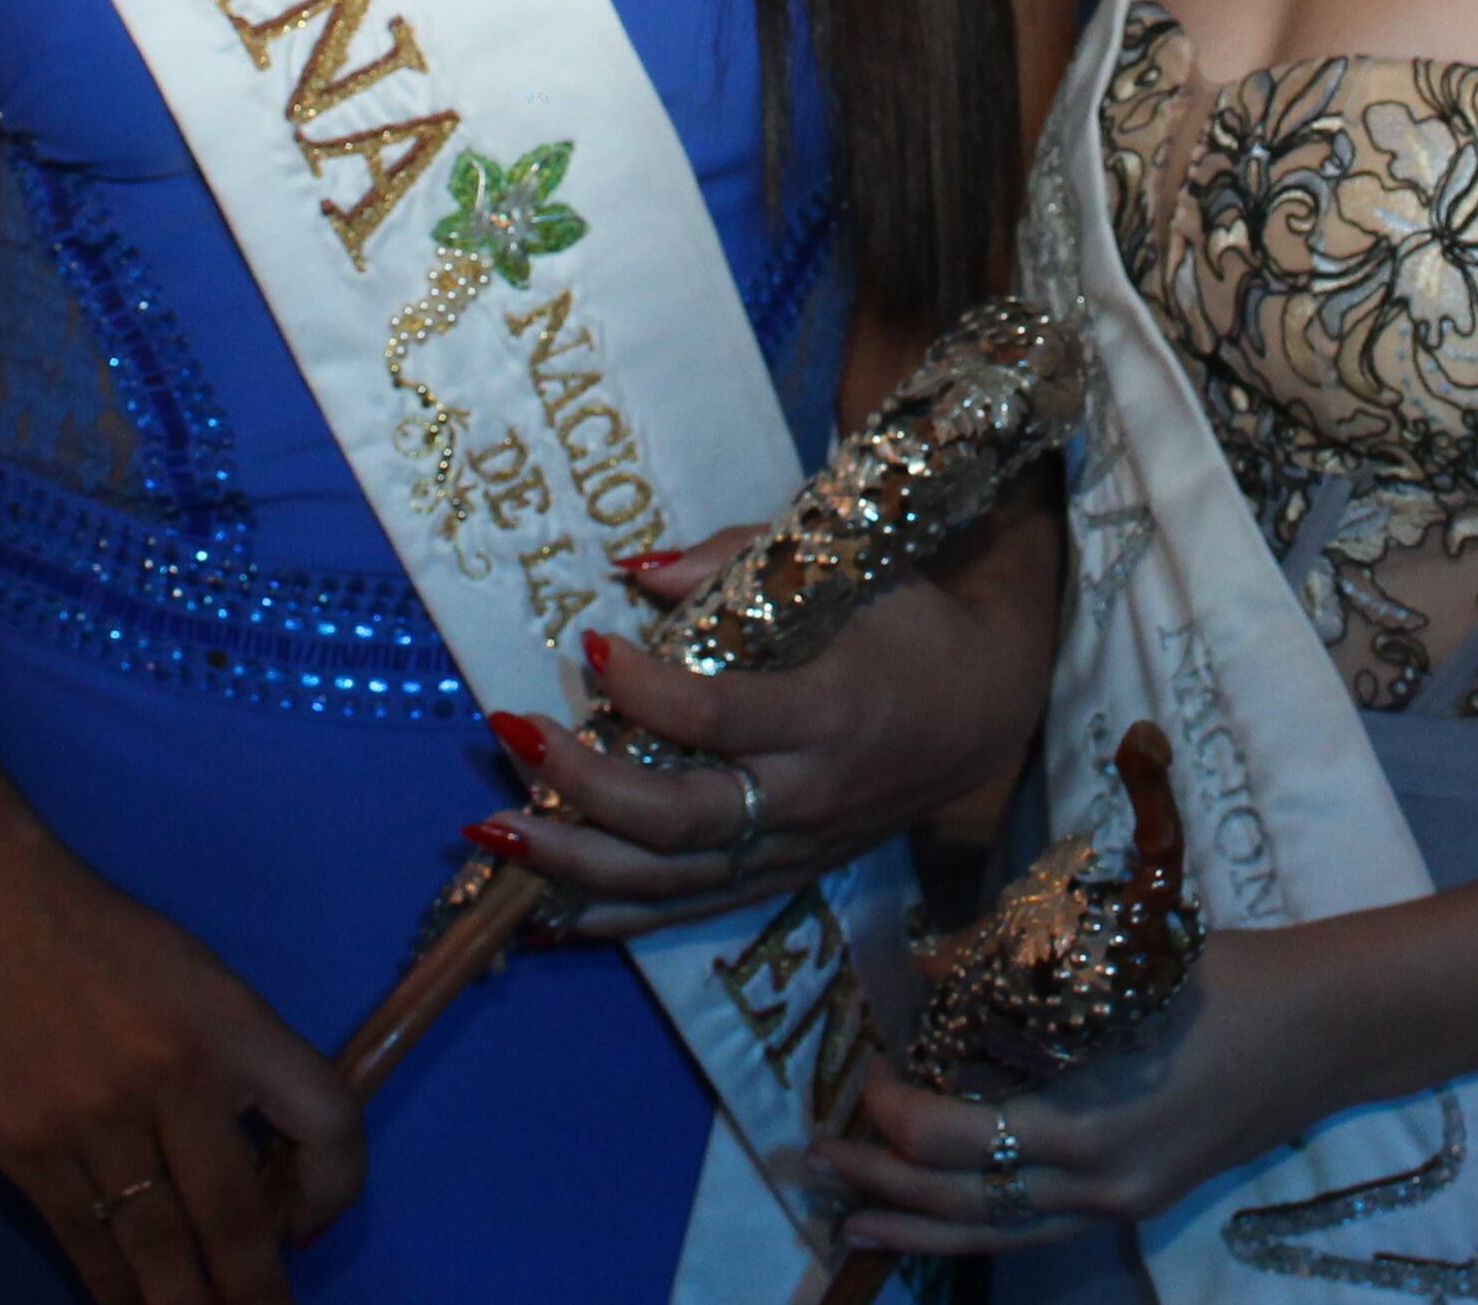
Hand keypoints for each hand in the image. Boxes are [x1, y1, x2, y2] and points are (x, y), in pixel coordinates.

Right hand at [0, 824, 363, 1302]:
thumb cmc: (99, 938)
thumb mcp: (199, 979)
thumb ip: (238, 1068)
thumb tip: (268, 1177)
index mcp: (228, 1023)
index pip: (325, 1119)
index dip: (340, 1185)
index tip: (317, 1225)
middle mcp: (169, 1077)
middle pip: (234, 1217)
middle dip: (256, 1291)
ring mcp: (89, 1121)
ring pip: (155, 1250)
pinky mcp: (22, 1150)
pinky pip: (85, 1243)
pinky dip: (115, 1288)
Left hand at [477, 515, 1057, 939]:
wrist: (986, 704)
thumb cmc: (906, 619)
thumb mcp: (844, 565)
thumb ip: (737, 559)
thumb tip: (635, 572)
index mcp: (829, 712)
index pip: (718, 717)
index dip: (645, 689)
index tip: (589, 644)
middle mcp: (808, 796)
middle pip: (679, 817)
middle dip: (581, 786)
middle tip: (511, 735)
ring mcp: (794, 848)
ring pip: (672, 881)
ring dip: (572, 864)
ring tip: (491, 834)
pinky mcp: (784, 876)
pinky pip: (690, 911)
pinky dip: (613, 917)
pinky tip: (542, 910)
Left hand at [810, 927, 1351, 1256]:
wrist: (1323, 1031)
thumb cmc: (1217, 978)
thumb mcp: (1114, 960)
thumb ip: (1014, 970)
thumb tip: (925, 967)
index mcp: (1092, 1123)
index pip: (960, 1141)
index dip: (897, 1115)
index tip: (868, 1073)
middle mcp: (1100, 1184)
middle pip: (964, 1205)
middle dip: (883, 1183)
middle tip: (818, 1158)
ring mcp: (1119, 1205)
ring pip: (994, 1237)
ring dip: (915, 1225)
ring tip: (850, 1219)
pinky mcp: (1133, 1204)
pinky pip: (1033, 1231)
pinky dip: (974, 1229)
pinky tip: (934, 1219)